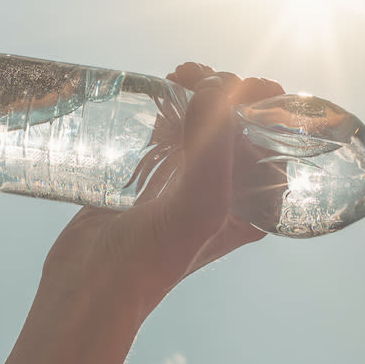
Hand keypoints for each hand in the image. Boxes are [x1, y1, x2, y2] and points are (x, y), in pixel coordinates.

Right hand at [36, 63, 285, 324]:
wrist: (89, 286)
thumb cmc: (150, 259)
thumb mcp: (198, 205)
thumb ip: (214, 146)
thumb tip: (216, 85)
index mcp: (253, 205)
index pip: (275, 141)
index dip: (264, 104)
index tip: (238, 83)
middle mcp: (226, 193)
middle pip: (239, 125)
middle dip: (226, 90)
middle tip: (197, 77)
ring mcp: (187, 183)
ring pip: (204, 122)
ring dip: (197, 92)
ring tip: (177, 77)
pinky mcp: (152, 177)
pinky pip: (170, 131)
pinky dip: (168, 107)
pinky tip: (158, 93)